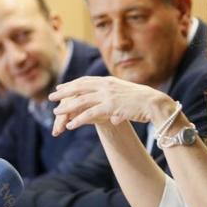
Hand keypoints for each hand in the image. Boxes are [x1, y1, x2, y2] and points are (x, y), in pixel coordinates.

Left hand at [50, 76, 169, 135]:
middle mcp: (106, 86)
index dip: (72, 84)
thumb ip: (117, 101)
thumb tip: (113, 116)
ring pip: (81, 100)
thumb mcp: (127, 96)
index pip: (86, 81)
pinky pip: (90, 114)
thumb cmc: (143, 101)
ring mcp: (108, 96)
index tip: (62, 87)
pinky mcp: (110, 107)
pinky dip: (79, 120)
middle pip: (80, 88)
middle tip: (52, 97)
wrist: (154, 103)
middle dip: (64, 92)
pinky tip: (71, 125)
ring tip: (56, 112)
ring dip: (67, 107)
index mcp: (109, 81)